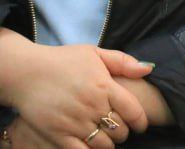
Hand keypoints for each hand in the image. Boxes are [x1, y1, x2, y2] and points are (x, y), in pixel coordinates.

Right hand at [3, 42, 148, 146]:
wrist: (27, 72)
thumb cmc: (63, 61)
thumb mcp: (94, 53)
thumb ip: (123, 61)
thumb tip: (148, 68)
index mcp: (104, 86)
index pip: (133, 111)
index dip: (141, 122)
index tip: (141, 125)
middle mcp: (92, 106)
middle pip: (120, 130)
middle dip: (124, 132)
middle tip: (122, 130)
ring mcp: (75, 122)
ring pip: (103, 144)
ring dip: (109, 144)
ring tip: (108, 138)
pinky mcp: (57, 134)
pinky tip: (91, 144)